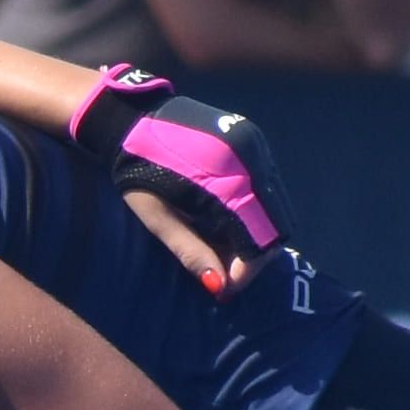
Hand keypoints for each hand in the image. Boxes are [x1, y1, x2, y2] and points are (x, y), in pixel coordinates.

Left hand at [70, 65, 284, 291]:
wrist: (132, 119)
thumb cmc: (136, 173)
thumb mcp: (157, 219)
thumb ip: (191, 251)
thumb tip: (218, 286)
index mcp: (225, 182)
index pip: (257, 240)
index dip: (245, 271)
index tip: (223, 289)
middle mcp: (249, 161)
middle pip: (275, 226)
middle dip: (254, 257)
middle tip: (225, 274)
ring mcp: (255, 147)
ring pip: (276, 207)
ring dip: (256, 235)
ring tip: (222, 250)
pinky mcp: (253, 141)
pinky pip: (268, 186)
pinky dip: (255, 212)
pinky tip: (226, 223)